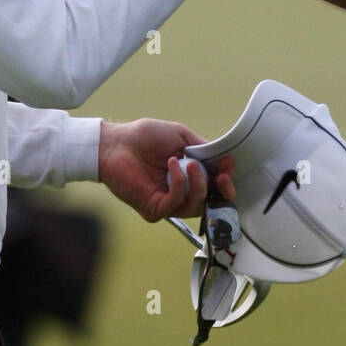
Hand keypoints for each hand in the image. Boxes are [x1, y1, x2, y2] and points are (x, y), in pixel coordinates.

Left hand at [98, 119, 233, 222]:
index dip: (226, 180)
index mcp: (190, 175)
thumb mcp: (181, 136)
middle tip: (222, 175)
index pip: (216, 187)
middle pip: (212, 202)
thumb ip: (202, 148)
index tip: (228, 165)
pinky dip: (179, 183)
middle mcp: (182, 192)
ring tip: (190, 163)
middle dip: (222, 190)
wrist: (116, 142)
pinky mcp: (154, 209)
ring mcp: (168, 202)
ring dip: (199, 184)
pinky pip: (175, 203)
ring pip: (196, 205)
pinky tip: (173, 164)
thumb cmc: (144, 137)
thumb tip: (223, 159)